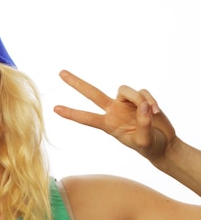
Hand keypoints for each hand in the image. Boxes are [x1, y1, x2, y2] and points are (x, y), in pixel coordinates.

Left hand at [53, 70, 175, 161]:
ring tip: (152, 112)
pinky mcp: (140, 98)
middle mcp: (113, 111)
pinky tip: (156, 111)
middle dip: (77, 83)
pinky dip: (150, 100)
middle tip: (60, 73)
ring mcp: (125, 103)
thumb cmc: (150, 146)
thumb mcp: (144, 141)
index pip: (87, 118)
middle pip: (92, 93)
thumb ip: (143, 124)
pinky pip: (142, 92)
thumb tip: (143, 105)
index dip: (72, 113)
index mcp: (108, 124)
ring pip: (124, 90)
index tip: (55, 109)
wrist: (164, 144)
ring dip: (138, 98)